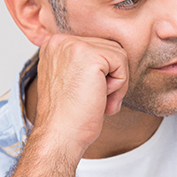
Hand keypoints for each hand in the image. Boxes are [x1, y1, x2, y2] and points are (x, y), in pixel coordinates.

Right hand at [31, 33, 129, 155]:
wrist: (60, 135)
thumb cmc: (68, 116)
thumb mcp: (72, 79)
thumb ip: (84, 63)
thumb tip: (113, 56)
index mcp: (55, 45)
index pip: (97, 47)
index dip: (102, 74)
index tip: (86, 94)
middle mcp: (61, 41)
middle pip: (109, 48)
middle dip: (111, 77)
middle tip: (95, 100)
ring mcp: (74, 46)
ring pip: (118, 55)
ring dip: (116, 82)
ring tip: (97, 100)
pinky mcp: (90, 55)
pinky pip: (122, 63)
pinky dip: (120, 86)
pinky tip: (101, 99)